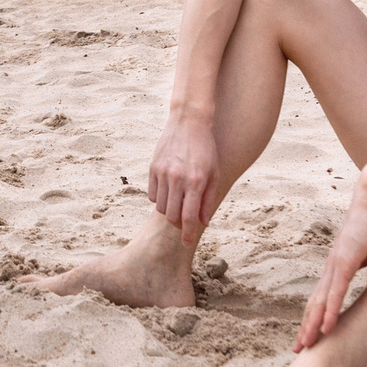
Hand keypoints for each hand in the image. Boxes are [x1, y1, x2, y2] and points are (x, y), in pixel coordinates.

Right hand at [145, 113, 220, 246]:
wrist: (189, 121)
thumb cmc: (206, 149)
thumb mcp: (214, 174)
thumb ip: (208, 200)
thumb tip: (202, 222)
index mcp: (196, 182)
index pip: (189, 217)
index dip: (188, 234)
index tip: (187, 244)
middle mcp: (177, 179)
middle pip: (172, 216)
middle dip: (178, 223)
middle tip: (184, 220)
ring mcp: (163, 173)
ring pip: (161, 207)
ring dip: (169, 211)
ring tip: (178, 202)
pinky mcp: (153, 168)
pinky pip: (152, 195)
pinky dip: (160, 199)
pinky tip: (169, 191)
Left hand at [295, 183, 366, 350]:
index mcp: (339, 268)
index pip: (324, 298)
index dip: (317, 318)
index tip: (312, 336)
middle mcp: (332, 268)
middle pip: (315, 303)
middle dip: (306, 327)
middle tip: (299, 349)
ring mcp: (337, 264)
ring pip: (321, 301)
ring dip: (313, 324)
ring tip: (306, 344)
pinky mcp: (346, 259)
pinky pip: (336, 290)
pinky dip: (330, 310)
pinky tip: (326, 327)